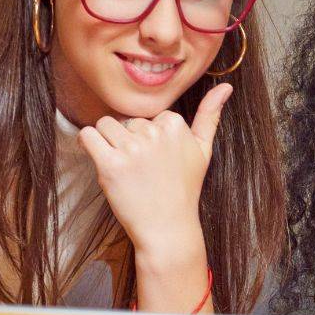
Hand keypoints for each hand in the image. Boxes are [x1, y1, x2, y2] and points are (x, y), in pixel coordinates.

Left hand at [76, 83, 231, 271]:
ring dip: (108, 143)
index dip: (150, 138)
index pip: (149, 116)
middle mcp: (153, 133)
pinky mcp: (110, 165)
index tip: (158, 161)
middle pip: (127, 120)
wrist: (168, 229)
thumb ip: (211, 115)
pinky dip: (88, 143)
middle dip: (130, 141)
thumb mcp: (204, 151)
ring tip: (124, 168)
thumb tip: (226, 86)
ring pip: (105, 125)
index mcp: (175, 125)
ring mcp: (131, 149)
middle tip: (143, 170)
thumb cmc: (184, 190)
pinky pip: (88, 136)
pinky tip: (101, 159)